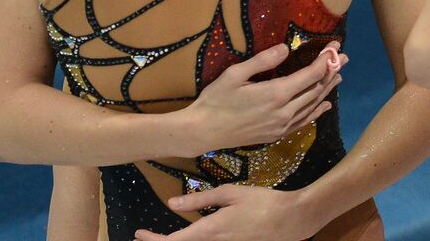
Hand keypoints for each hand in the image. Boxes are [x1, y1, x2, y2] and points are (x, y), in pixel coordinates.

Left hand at [131, 181, 359, 240]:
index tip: (139, 233)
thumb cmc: (261, 201)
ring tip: (165, 235)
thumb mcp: (230, 194)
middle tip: (145, 235)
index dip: (153, 240)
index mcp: (209, 231)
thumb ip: (200, 200)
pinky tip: (193, 235)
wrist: (290, 220)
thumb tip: (171, 203)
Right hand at [185, 42, 344, 152]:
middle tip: (343, 58)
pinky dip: (316, 112)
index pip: (310, 75)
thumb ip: (263, 60)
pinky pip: (303, 122)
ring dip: (327, 90)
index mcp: (276, 94)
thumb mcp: (235, 74)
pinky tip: (324, 106)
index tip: (335, 47)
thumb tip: (287, 48)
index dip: (325, 60)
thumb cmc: (216, 100)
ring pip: (312, 106)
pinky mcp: (275, 135)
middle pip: (315, 90)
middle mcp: (284, 112)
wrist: (202, 132)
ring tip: (338, 77)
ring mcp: (281, 126)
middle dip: (331, 72)